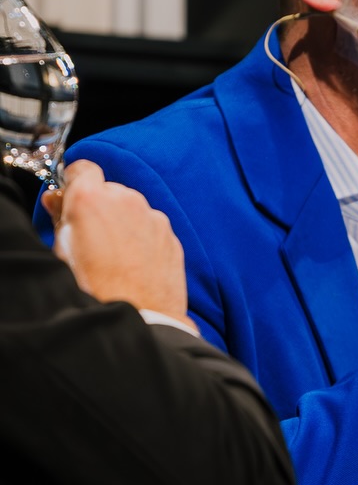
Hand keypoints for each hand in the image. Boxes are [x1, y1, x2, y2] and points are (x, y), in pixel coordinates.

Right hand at [42, 161, 195, 326]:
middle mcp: (127, 200)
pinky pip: (151, 226)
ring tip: (113, 255)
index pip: (83, 168)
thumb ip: (61, 217)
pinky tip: (133, 262)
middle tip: (89, 234)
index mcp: (92, 199)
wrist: (141, 316)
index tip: (72, 194)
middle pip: (109, 190)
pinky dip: (142, 236)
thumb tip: (58, 200)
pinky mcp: (171, 234)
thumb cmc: (96, 288)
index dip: (75, 181)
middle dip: (99, 206)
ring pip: (132, 208)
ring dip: (122, 222)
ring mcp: (153, 217)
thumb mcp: (62, 251)